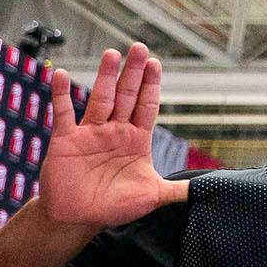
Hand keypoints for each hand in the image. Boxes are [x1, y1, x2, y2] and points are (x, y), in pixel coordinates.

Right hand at [40, 45, 178, 228]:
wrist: (79, 218)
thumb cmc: (114, 206)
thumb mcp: (153, 196)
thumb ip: (178, 189)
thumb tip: (207, 190)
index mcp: (136, 141)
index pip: (146, 107)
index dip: (151, 86)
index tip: (156, 64)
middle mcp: (114, 132)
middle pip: (126, 96)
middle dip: (134, 72)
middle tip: (140, 48)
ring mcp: (90, 133)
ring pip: (101, 99)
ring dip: (106, 77)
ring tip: (113, 54)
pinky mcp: (66, 140)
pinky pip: (63, 113)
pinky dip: (61, 95)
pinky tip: (59, 74)